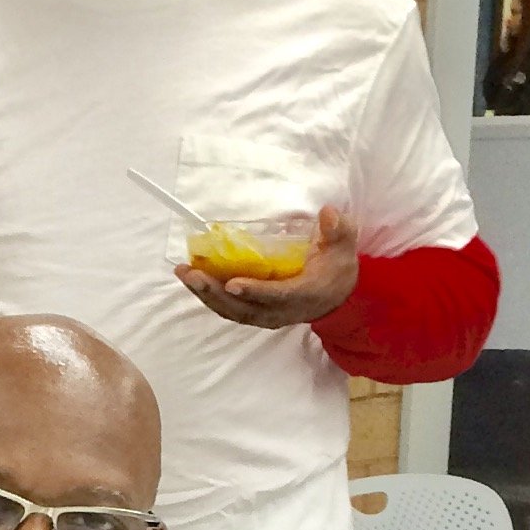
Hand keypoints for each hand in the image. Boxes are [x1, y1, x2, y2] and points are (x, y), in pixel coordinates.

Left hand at [176, 203, 360, 331]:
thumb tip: (327, 214)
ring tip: (184, 274)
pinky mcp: (256, 313)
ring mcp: (267, 315)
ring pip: (232, 311)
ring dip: (206, 295)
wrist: (337, 296)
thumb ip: (338, 230)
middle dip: (216, 292)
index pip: (278, 295)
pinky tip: (192, 279)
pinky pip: (230, 309)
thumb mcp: (344, 245)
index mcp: (304, 294)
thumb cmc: (338, 266)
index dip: (256, 291)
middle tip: (193, 273)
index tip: (232, 283)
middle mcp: (282, 311)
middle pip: (245, 307)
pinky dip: (210, 296)